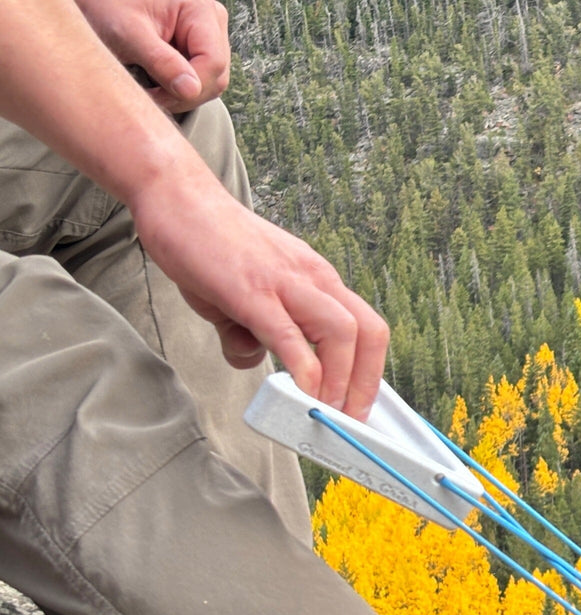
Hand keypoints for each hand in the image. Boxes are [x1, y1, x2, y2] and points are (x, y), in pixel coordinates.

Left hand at [57, 0, 229, 112]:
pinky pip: (204, 85)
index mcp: (199, 7)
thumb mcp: (129, 35)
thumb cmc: (106, 10)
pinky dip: (181, 92)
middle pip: (216, 77)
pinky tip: (158, 83)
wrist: (94, 5)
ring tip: (152, 88)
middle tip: (152, 95)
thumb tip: (192, 90)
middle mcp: (211, 19)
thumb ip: (161, 61)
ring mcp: (210, 37)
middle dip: (185, 94)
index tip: (157, 94)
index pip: (213, 62)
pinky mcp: (203, 52)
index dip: (191, 86)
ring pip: (212, 85)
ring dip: (182, 96)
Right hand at [130, 166, 389, 419]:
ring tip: (325, 411)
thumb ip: (254, 331)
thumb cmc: (212, 243)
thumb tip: (254, 361)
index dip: (370, 372)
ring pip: (341, 332)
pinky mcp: (251, 291)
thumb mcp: (243, 295)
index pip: (366, 328)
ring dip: (339, 381)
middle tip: (350, 419)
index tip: (359, 407)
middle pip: (368, 333)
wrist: (175, 195)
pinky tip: (298, 394)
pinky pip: (288, 335)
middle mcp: (313, 279)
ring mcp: (285, 282)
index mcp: (319, 280)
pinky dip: (302, 370)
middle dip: (365, 383)